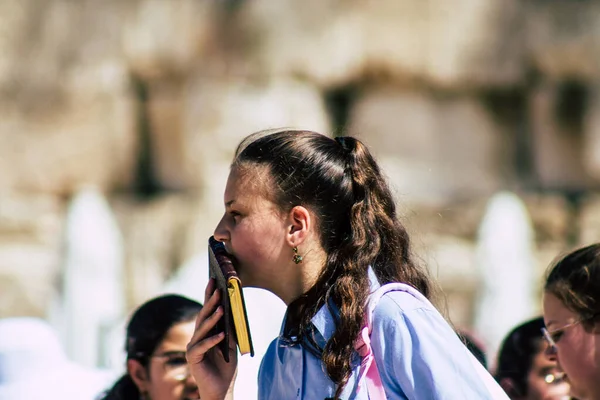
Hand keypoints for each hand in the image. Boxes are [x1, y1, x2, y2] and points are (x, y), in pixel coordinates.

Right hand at [187, 279, 237, 399]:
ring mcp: (193, 347)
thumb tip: (232, 311)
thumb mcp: (231, 344)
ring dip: (212, 318)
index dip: (209, 295)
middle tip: (217, 288)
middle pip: (203, 316)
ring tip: (221, 308)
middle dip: (210, 302)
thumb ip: (229, 329)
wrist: (221, 389)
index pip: (207, 311)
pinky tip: (221, 335)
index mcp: (205, 333)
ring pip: (201, 329)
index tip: (214, 280)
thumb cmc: (226, 367)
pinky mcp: (193, 358)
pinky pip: (202, 346)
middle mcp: (197, 337)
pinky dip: (212, 340)